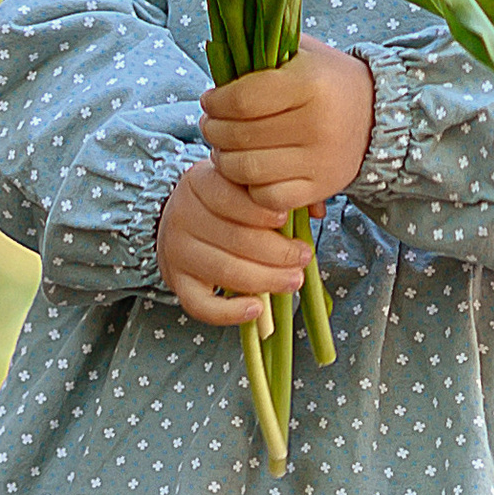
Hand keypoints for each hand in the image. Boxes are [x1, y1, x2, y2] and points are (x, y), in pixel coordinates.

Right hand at [156, 161, 312, 330]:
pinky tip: (257, 308)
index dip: (259, 210)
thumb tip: (317, 211)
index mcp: (199, 182)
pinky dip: (229, 312)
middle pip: (232, 238)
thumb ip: (278, 190)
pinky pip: (200, 305)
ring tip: (294, 280)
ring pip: (224, 271)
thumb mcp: (246, 184)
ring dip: (265, 280)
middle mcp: (182, 215)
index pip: (227, 196)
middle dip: (275, 252)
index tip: (286, 219)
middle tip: (303, 257)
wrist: (185, 218)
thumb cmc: (228, 200)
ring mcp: (176, 251)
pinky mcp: (176, 282)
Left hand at [199, 44, 374, 213]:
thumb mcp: (300, 52)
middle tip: (212, 123)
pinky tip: (252, 171)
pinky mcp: (322, 188)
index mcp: (310, 83)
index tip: (211, 100)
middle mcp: (318, 124)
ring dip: (225, 160)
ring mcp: (321, 160)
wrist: (375, 113)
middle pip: (239, 136)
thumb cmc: (325, 79)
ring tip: (226, 147)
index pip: (241, 100)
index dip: (216, 102)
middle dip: (213, 129)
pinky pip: (268, 198)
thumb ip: (261, 51)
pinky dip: (251, 187)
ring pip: (247, 170)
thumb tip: (218, 63)